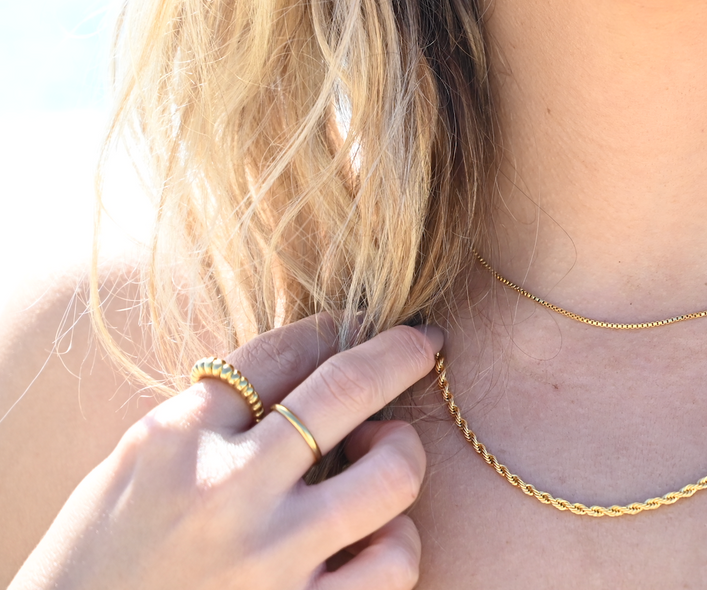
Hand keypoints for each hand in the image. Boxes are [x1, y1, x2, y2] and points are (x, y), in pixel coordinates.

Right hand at [10, 315, 441, 589]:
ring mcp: (269, 559)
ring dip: (401, 458)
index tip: (364, 321)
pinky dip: (397, 544)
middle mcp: (224, 492)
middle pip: (346, 390)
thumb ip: (212, 420)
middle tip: (425, 343)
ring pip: (393, 476)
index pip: (278, 354)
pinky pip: (395, 563)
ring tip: (380, 463)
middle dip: (402, 354)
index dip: (334, 328)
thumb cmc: (104, 560)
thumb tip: (308, 367)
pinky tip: (375, 539)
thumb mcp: (134, 468)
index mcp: (174, 440)